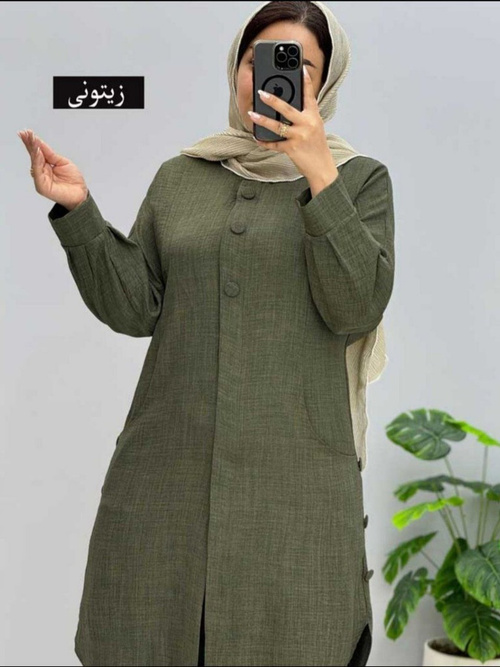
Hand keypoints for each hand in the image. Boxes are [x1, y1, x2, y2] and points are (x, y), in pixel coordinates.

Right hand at [18, 129, 88, 209]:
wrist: (81, 194)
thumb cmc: (73, 181)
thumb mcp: (62, 162)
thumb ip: (50, 154)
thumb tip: (39, 143)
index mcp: (46, 166)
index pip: (37, 152)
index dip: (32, 142)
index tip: (27, 132)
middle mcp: (41, 172)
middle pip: (33, 156)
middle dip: (29, 144)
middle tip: (24, 132)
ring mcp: (40, 179)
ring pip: (34, 162)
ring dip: (32, 150)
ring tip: (31, 139)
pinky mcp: (42, 186)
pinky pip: (38, 172)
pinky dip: (37, 161)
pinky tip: (37, 152)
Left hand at [248, 66, 337, 180]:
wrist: (322, 167)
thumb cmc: (317, 147)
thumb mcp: (316, 127)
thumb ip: (305, 115)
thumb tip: (288, 107)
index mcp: (314, 116)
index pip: (309, 95)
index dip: (305, 81)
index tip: (300, 69)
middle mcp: (307, 124)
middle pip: (287, 109)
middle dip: (273, 100)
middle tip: (261, 93)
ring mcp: (299, 137)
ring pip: (277, 126)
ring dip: (263, 120)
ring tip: (252, 114)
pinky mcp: (292, 149)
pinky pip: (274, 144)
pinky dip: (265, 141)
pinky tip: (257, 137)